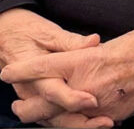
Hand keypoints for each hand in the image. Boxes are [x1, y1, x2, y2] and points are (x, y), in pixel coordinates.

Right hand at [0, 8, 109, 127]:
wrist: (6, 36)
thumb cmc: (27, 30)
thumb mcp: (48, 32)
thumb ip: (71, 41)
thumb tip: (95, 41)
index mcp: (33, 74)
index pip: (52, 92)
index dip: (73, 99)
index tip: (93, 101)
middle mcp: (30, 92)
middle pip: (54, 116)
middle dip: (81, 122)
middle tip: (107, 121)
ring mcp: (32, 100)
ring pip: (54, 122)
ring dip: (79, 125)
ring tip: (106, 122)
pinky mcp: (37, 102)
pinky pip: (54, 118)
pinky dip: (73, 120)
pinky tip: (95, 119)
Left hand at [1, 22, 133, 125]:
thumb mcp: (121, 40)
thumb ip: (99, 54)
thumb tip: (90, 58)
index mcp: (92, 59)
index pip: (48, 67)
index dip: (25, 70)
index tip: (7, 72)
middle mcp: (93, 86)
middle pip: (50, 101)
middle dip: (31, 105)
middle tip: (18, 105)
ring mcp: (105, 106)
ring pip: (66, 119)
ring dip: (49, 119)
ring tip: (37, 117)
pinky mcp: (118, 118)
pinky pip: (89, 126)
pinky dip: (76, 124)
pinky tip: (71, 122)